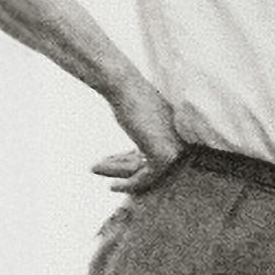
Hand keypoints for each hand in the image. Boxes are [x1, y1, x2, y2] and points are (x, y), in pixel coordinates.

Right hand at [94, 76, 184, 193]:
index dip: (128, 160)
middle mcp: (180, 143)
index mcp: (176, 133)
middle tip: (96, 167)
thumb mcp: (137, 122)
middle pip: (148, 165)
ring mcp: (175, 151)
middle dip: (121, 167)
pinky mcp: (164, 157)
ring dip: (117, 171)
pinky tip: (111, 186)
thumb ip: (142, 138)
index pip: (151, 155)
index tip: (109, 162)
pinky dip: (128, 184)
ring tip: (93, 168)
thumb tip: (137, 158)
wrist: (123, 87)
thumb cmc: (126, 99)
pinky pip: (145, 177)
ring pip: (144, 171)